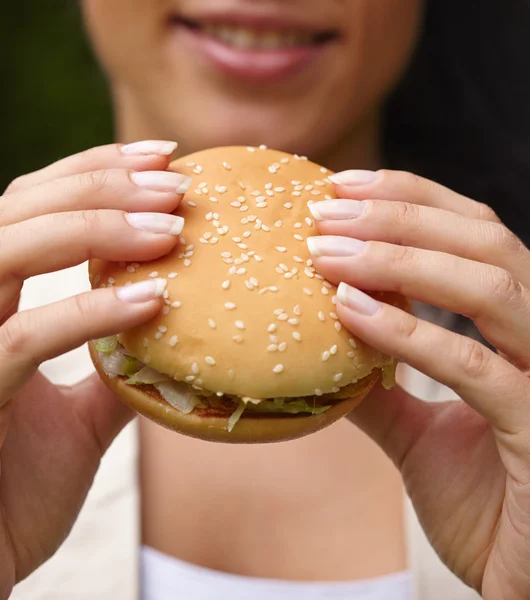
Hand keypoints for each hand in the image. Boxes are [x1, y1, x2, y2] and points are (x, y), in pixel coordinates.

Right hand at [0, 141, 188, 597]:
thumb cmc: (15, 491)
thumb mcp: (79, 418)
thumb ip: (115, 371)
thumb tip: (166, 342)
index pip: (35, 208)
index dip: (95, 171)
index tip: (164, 158)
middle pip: (22, 208)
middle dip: (102, 184)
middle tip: (177, 183)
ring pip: (7, 247)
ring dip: (95, 227)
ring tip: (171, 228)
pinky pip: (24, 337)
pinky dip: (89, 312)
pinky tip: (152, 301)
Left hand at [308, 169, 529, 598]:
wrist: (527, 584)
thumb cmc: (489, 506)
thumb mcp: (419, 434)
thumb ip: (380, 386)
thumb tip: (329, 345)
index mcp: (522, 328)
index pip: (476, 235)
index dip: (413, 199)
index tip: (342, 188)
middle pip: (484, 241)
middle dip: (398, 216)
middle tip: (324, 209)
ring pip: (489, 285)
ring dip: (399, 257)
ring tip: (325, 251)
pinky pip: (476, 366)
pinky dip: (409, 332)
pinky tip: (350, 309)